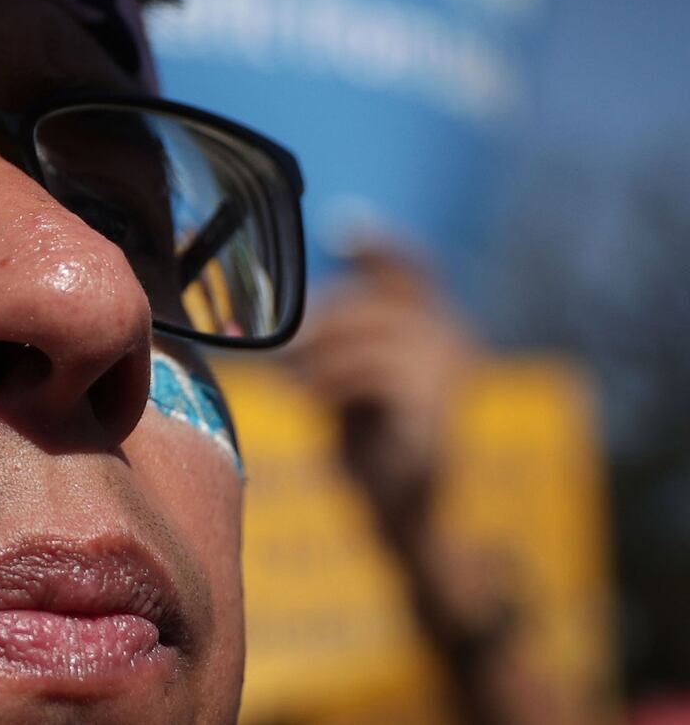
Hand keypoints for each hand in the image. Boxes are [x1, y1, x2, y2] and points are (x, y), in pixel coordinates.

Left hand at [283, 244, 480, 537]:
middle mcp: (455, 337)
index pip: (410, 268)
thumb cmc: (370, 437)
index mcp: (439, 324)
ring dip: (315, 359)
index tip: (339, 227)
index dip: (378, 246)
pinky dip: (329, 384)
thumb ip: (341, 335)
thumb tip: (293, 311)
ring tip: (293, 385)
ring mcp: (450, 369)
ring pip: (361, 337)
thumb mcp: (352, 374)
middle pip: (366, 303)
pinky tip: (313, 402)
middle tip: (279, 356)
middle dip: (314, 326)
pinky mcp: (435, 405)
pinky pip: (368, 374)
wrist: (400, 507)